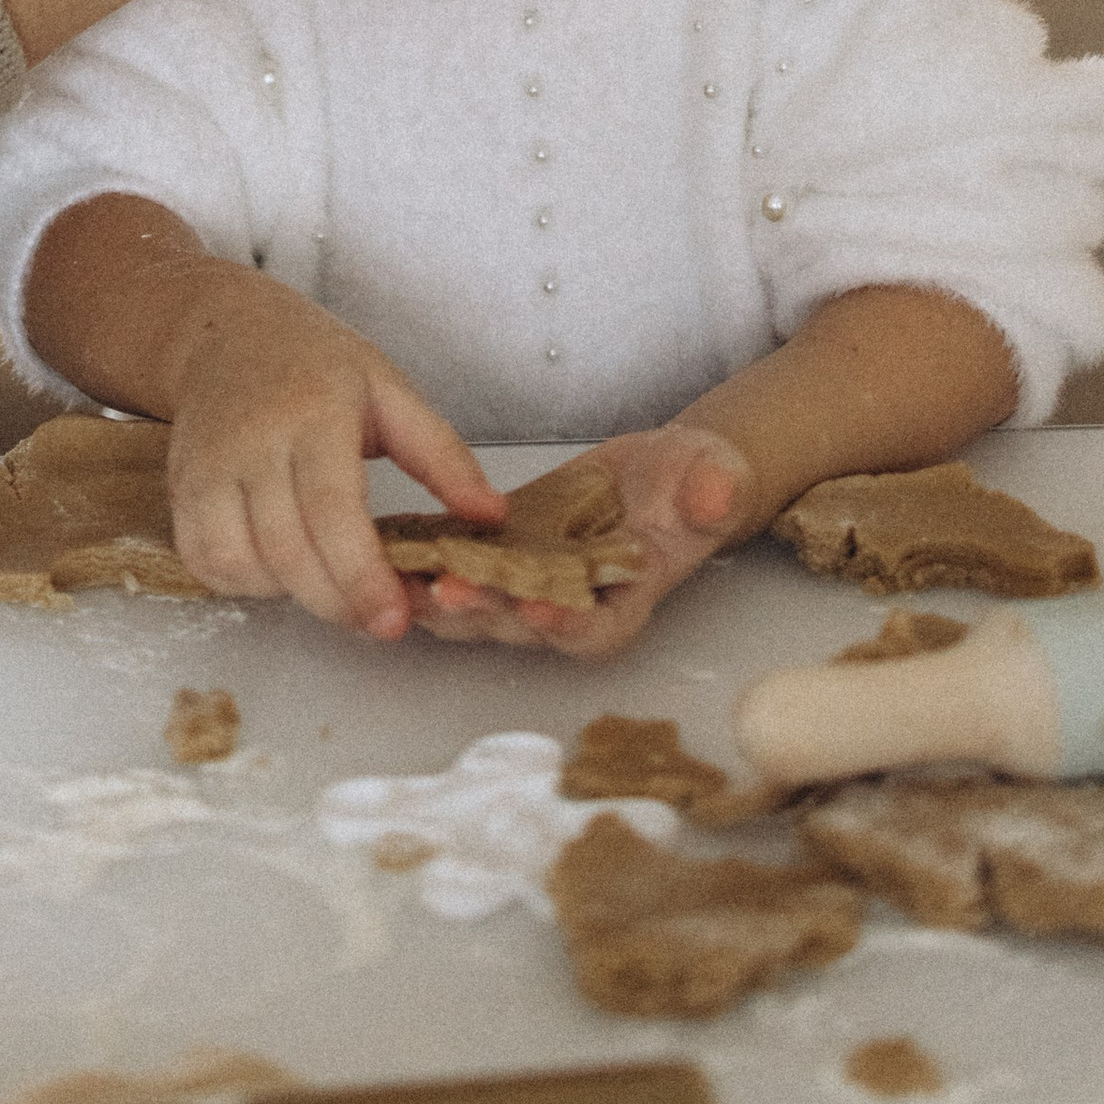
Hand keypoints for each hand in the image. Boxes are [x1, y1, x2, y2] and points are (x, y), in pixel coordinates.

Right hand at [153, 266, 506, 638]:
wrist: (225, 331)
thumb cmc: (314, 361)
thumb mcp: (389, 389)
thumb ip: (442, 455)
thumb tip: (491, 517)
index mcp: (312, 412)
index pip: (332, 511)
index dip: (361, 576)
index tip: (394, 621)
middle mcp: (251, 442)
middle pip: (287, 550)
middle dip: (337, 602)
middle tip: (379, 619)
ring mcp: (207, 467)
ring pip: (240, 563)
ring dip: (289, 592)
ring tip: (327, 576)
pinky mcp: (179, 489)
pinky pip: (204, 561)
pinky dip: (243, 581)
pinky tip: (278, 565)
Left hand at [404, 426, 754, 657]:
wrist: (662, 474)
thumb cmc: (697, 482)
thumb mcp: (714, 479)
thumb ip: (715, 493)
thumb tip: (715, 494)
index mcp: (626, 603)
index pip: (594, 629)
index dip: (565, 624)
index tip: (538, 608)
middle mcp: (571, 607)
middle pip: (520, 623)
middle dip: (482, 609)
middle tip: (445, 588)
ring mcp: (530, 585)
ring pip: (477, 605)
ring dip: (436, 596)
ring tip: (397, 576)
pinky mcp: (500, 557)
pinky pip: (457, 566)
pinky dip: (421, 560)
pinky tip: (388, 542)